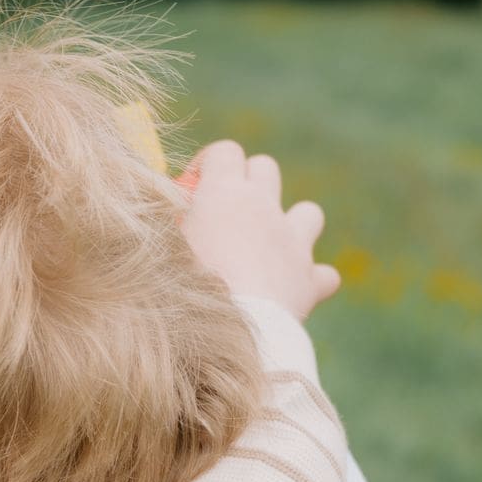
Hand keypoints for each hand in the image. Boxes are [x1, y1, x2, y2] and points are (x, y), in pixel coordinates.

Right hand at [178, 140, 340, 320]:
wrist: (226, 330)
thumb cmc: (180, 284)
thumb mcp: (158, 243)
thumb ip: (165, 220)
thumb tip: (165, 213)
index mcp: (224, 191)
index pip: (225, 151)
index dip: (208, 165)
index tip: (192, 192)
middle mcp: (264, 206)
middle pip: (265, 168)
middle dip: (247, 183)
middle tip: (224, 216)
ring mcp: (292, 241)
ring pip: (308, 212)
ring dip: (292, 225)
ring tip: (268, 249)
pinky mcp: (309, 279)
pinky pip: (323, 274)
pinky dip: (309, 279)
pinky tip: (292, 292)